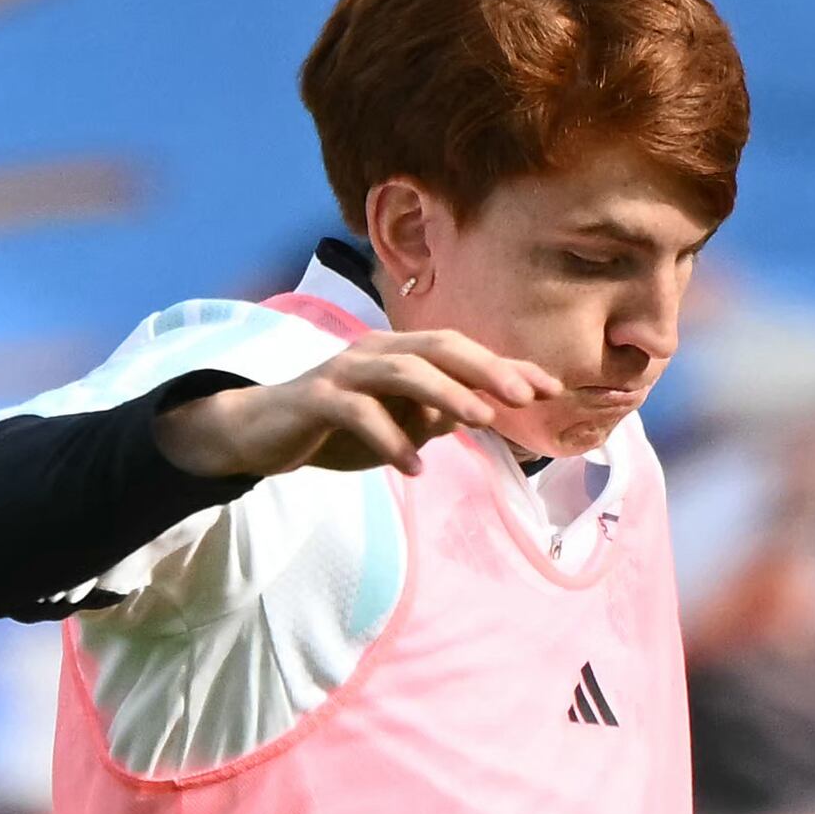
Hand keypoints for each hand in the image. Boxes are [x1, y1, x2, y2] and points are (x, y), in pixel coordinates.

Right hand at [159, 333, 547, 480]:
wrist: (262, 433)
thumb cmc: (338, 427)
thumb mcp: (399, 424)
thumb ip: (438, 416)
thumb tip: (484, 413)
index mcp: (400, 352)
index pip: (461, 350)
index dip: (506, 366)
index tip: (552, 388)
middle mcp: (374, 350)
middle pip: (438, 347)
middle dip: (485, 369)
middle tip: (524, 396)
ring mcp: (343, 371)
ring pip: (401, 370)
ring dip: (444, 394)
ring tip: (478, 420)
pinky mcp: (315, 399)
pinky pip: (357, 413)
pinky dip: (389, 439)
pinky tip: (413, 466)